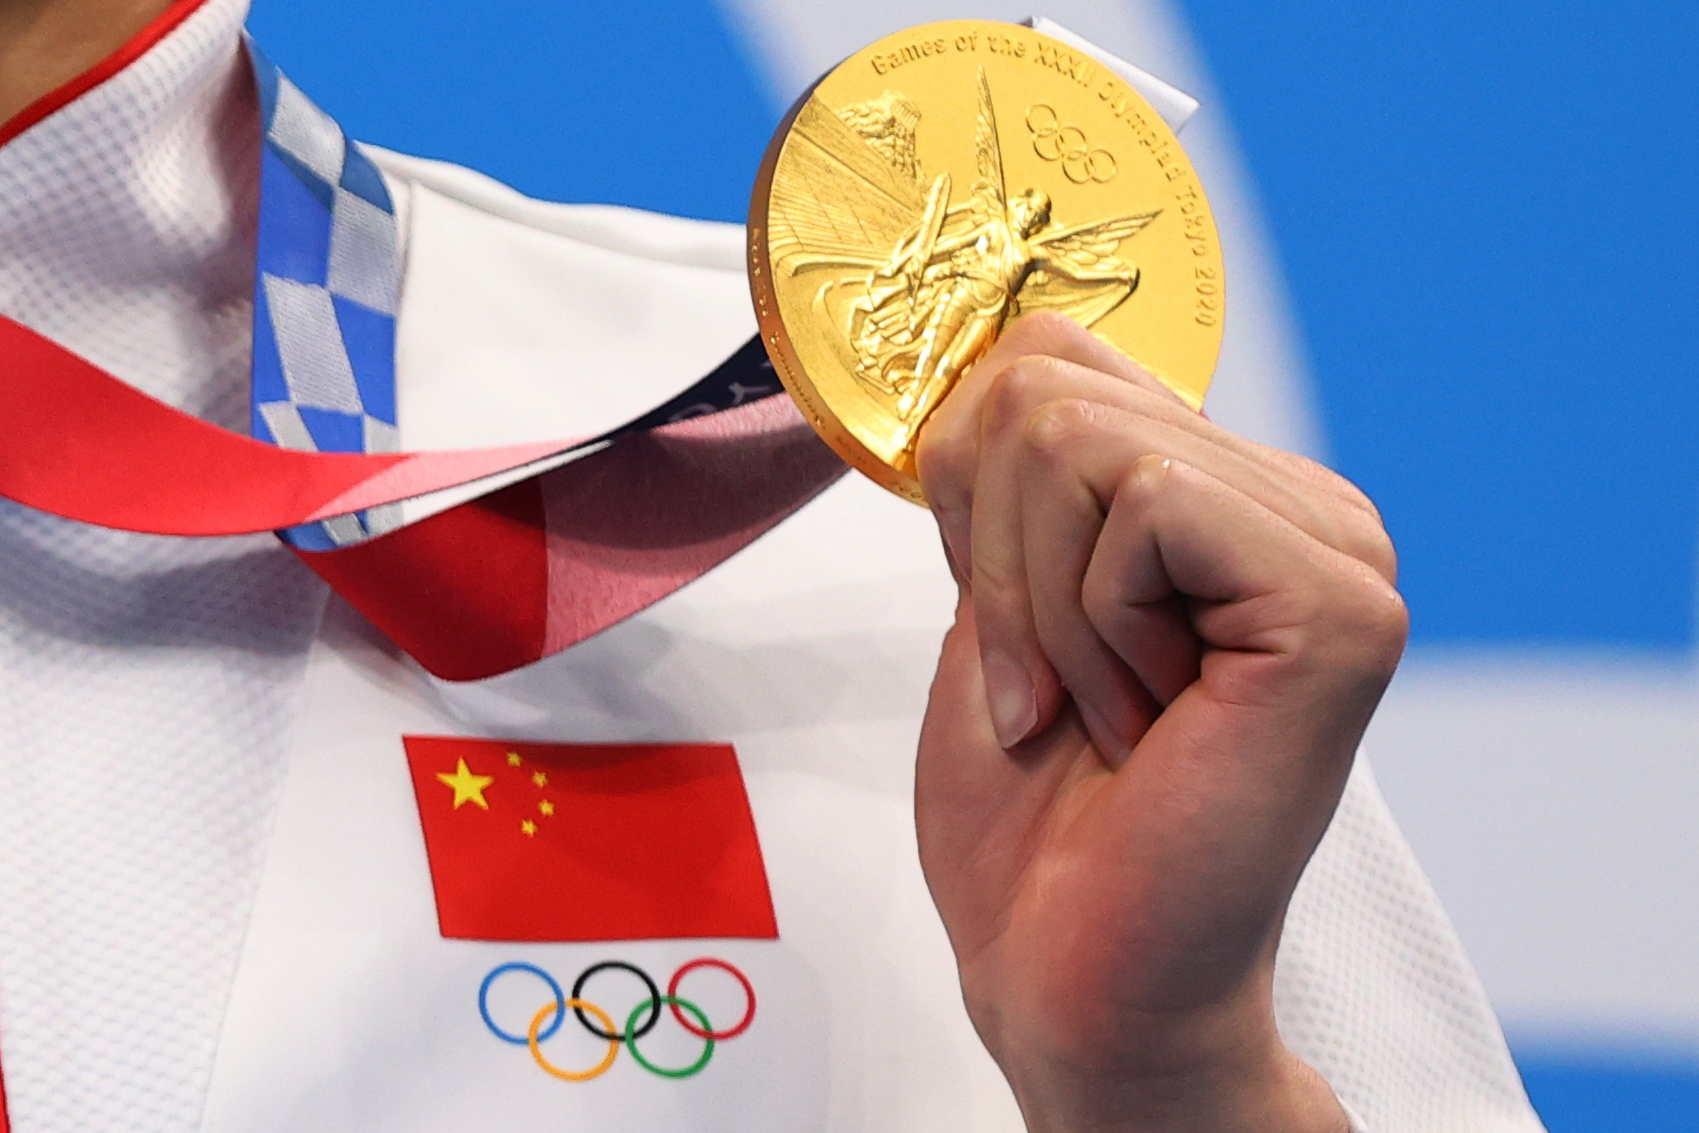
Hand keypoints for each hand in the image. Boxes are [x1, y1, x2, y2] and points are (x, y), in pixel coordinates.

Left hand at [912, 312, 1401, 1131]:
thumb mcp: (1002, 597)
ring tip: (1102, 708)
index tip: (1001, 614)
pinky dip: (1091, 625)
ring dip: (1037, 603)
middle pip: (1048, 380)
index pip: (1053, 355)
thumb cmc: (1033, 811)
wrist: (1075, 968)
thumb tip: (991, 359)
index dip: (968, 482)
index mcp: (1227, 496)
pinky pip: (1145, 507)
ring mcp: (1336, 548)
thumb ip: (1021, 473)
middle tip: (1046, 679)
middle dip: (992, 545)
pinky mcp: (1338, 604)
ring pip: (1073, 438)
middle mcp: (1300, 506)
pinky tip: (1146, 718)